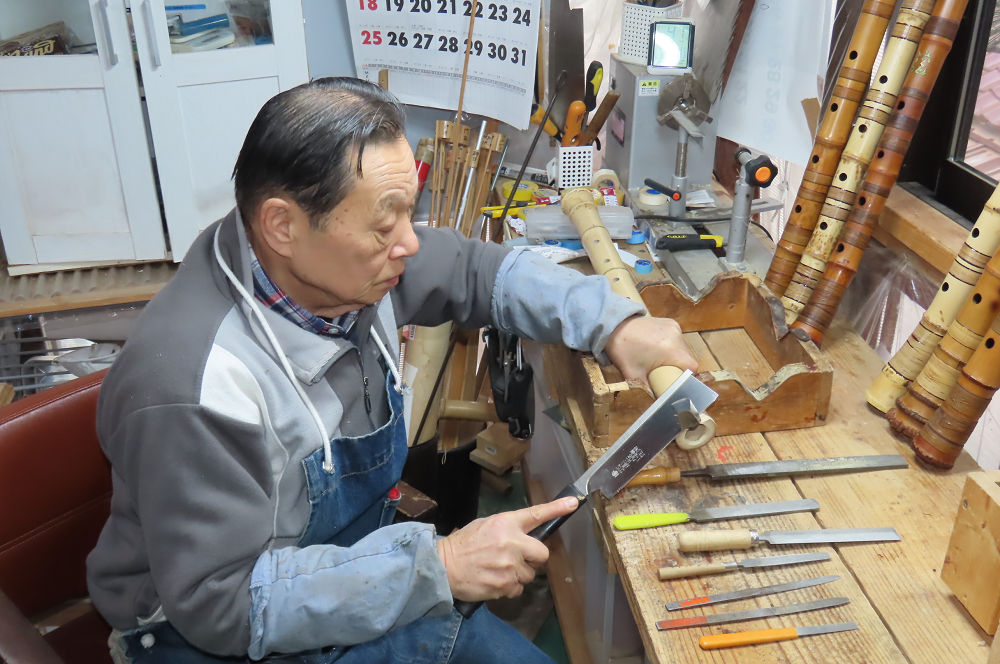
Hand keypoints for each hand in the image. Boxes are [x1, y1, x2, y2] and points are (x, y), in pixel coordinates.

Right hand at [436, 496, 578, 600]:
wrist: (443, 566)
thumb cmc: (463, 544)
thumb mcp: (485, 525)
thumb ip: (508, 529)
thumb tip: (525, 535)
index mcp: (506, 523)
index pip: (536, 514)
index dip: (557, 508)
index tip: (573, 503)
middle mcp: (511, 543)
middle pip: (542, 554)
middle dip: (534, 559)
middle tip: (519, 559)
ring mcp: (509, 566)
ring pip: (529, 575)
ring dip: (518, 574)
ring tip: (498, 570)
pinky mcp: (504, 585)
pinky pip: (517, 589)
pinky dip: (509, 587)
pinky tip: (494, 580)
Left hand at [604, 315, 697, 386]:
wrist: (614, 327)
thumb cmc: (623, 350)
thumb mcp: (634, 375)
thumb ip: (649, 389)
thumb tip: (658, 403)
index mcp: (670, 350)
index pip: (692, 367)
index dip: (687, 376)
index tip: (678, 380)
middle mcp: (676, 337)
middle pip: (688, 358)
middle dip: (679, 367)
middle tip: (665, 372)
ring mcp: (674, 328)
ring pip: (683, 348)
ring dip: (675, 356)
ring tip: (659, 359)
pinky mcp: (671, 323)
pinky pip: (677, 339)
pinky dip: (671, 345)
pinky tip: (658, 347)